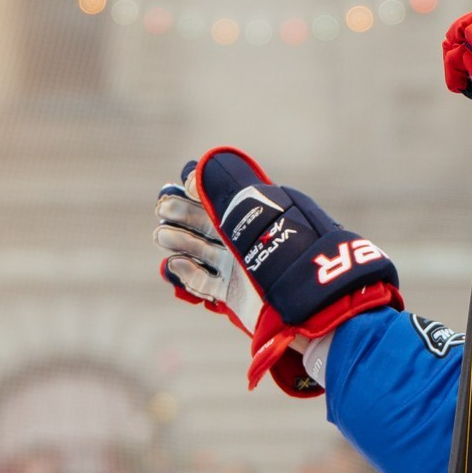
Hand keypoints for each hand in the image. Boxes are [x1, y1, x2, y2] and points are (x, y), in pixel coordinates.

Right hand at [155, 147, 401, 396]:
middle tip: (163, 209)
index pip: (219, 198)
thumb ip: (228, 189)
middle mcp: (245, 240)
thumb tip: (194, 170)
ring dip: (179, 240)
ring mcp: (238, 269)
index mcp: (255, 217)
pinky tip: (172, 265)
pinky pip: (204, 283)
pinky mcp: (233, 296)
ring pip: (200, 250)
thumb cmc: (289, 251)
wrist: (309, 303)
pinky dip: (186, 274)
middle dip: (181, 213)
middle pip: (204, 223)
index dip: (196, 190)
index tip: (180, 185)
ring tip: (162, 235)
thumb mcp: (261, 212)